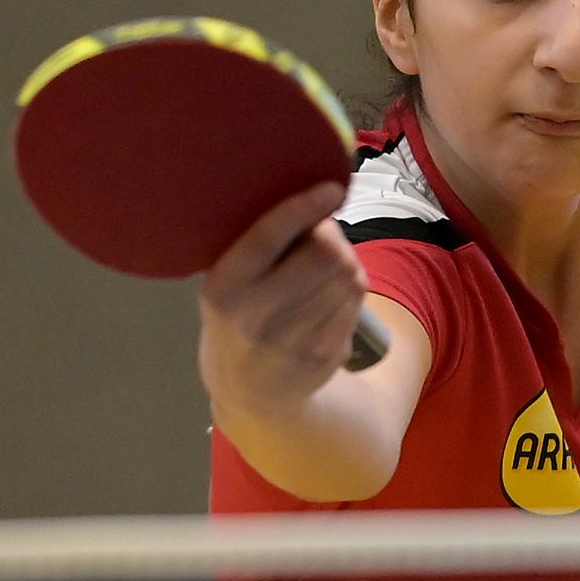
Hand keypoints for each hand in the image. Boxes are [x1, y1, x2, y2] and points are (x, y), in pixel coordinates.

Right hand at [198, 183, 368, 416]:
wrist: (249, 392)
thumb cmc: (241, 316)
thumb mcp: (231, 281)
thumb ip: (260, 246)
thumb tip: (315, 201)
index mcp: (224, 288)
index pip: (267, 237)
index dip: (304, 207)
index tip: (331, 188)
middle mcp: (254, 316)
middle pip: (323, 254)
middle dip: (333, 236)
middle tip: (323, 235)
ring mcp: (291, 341)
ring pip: (347, 276)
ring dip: (347, 261)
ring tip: (328, 265)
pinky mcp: (323, 356)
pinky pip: (355, 302)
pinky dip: (352, 286)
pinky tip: (334, 291)